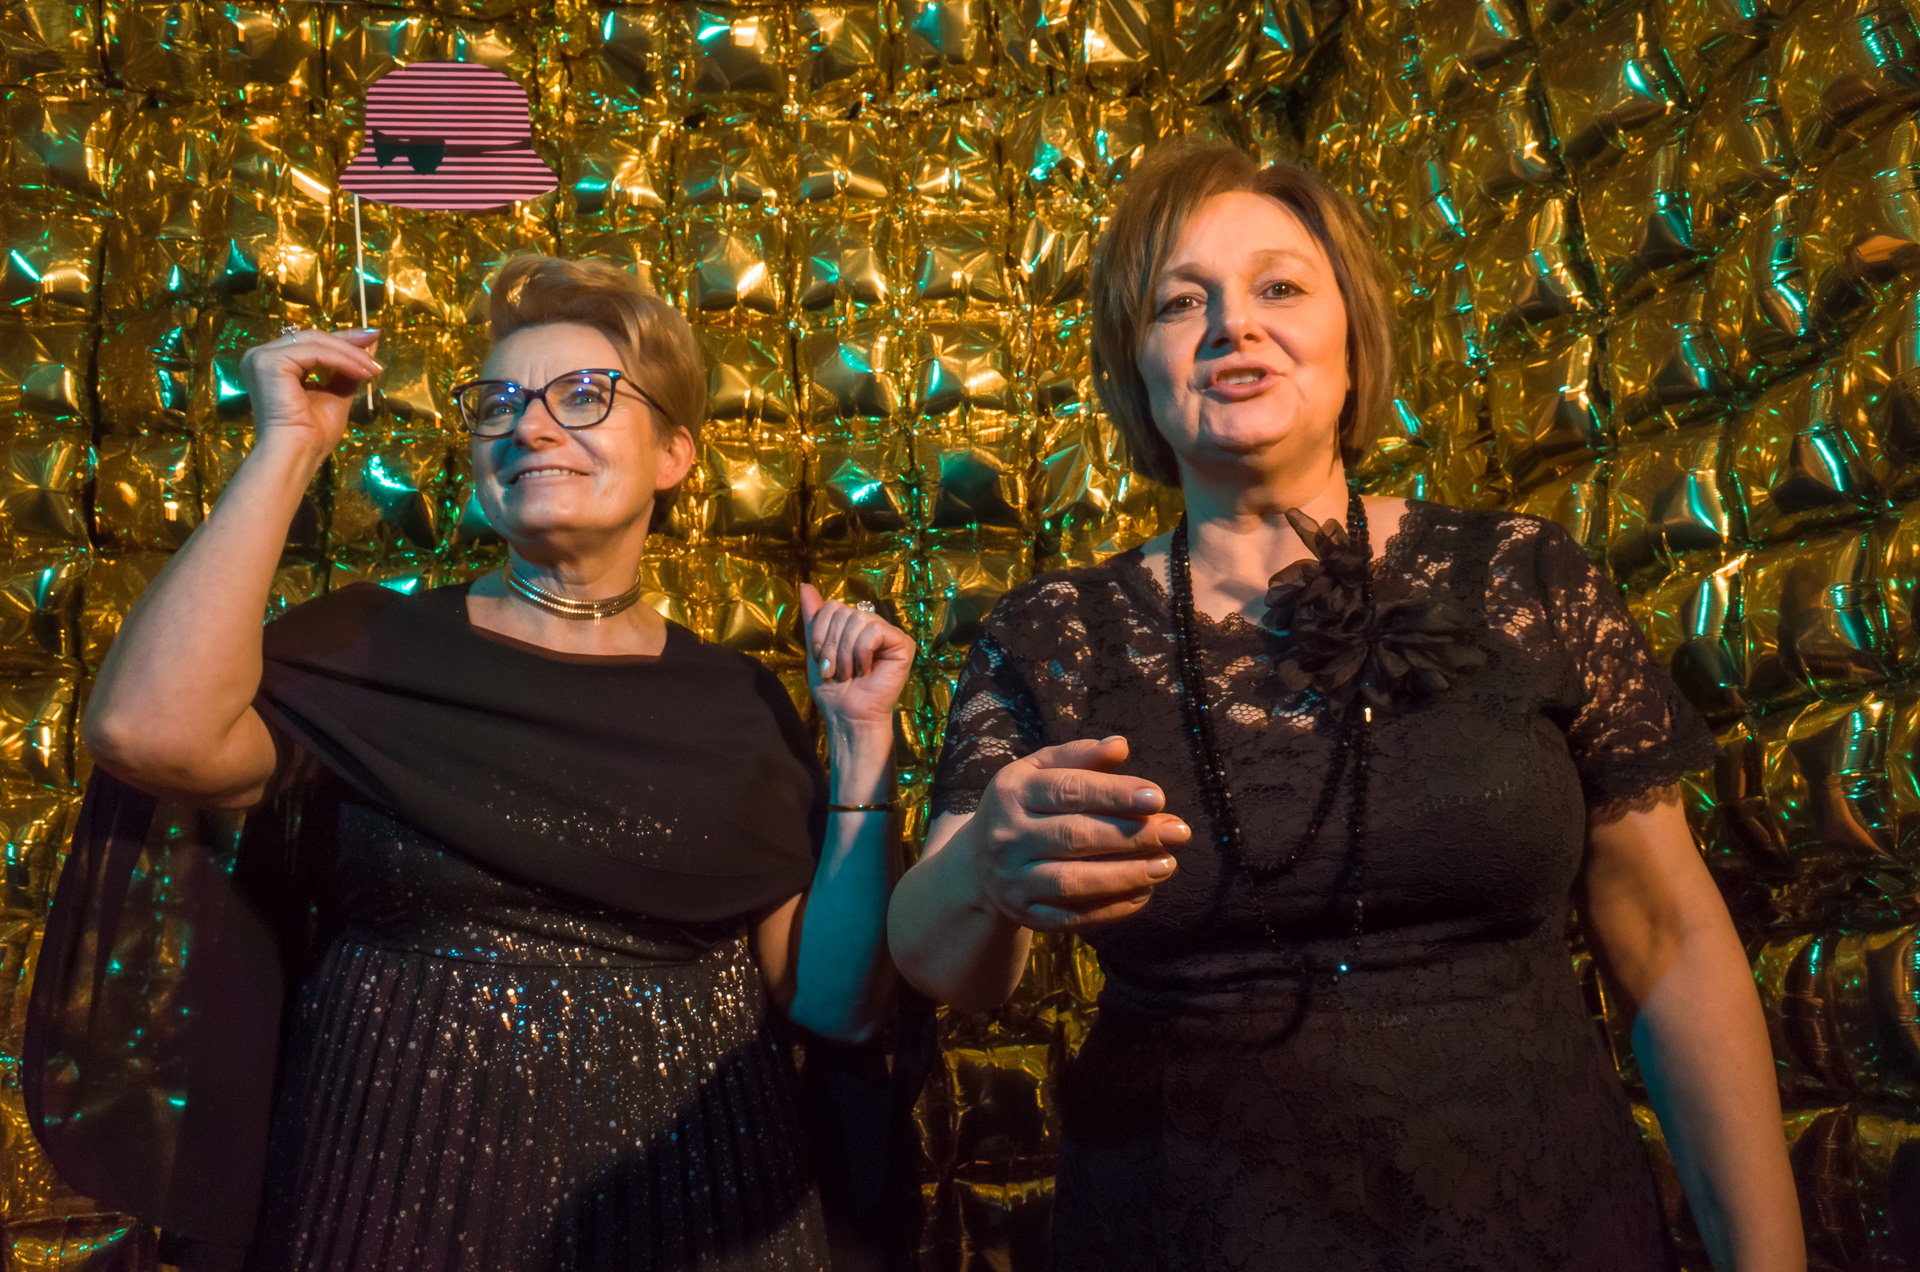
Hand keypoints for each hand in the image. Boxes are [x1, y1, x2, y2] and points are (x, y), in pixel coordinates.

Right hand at [237, 327, 382, 457]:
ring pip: (315, 342)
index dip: (343, 339)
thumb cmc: (313, 434)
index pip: (311, 343)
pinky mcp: (268, 362)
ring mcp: (261, 357)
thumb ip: (347, 368)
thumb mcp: (336, 394)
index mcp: (273, 364)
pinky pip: (314, 352)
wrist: (298, 454)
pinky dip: (342, 360)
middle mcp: (261, 356)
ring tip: (374, 368)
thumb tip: (369, 345)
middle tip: (377, 343)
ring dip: (350, 353)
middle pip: (313, 338)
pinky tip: (362, 372)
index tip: (373, 337)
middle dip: (349, 342)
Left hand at [800, 583, 915, 730]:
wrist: (847, 714)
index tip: (821, 660)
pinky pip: (874, 631)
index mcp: (851, 624)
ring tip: (849, 673)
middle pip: (843, 611)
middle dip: (832, 646)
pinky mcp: (903, 644)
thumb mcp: (816, 650)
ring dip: (846, 653)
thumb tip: (805, 585)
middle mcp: (871, 624)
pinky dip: (862, 652)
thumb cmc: (832, 688)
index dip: (821, 632)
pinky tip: (866, 669)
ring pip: (858, 620)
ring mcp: (888, 633)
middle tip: (835, 671)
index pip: (832, 606)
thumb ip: (813, 618)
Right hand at [969, 735, 1189, 929]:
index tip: (1157, 798)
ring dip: (1126, 875)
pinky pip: (1073, 917)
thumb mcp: (1039, 771)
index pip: (1068, 791)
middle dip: (1132, 834)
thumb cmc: (1025, 807)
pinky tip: (1145, 893)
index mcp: (1011, 792)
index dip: (1114, 794)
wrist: (978, 865)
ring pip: (1074, 881)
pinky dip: (1112, 908)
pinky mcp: (1027, 915)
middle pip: (1076, 836)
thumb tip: (1120, 746)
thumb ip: (1079, 757)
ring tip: (1168, 865)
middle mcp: (1007, 837)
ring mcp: (1014, 880)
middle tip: (1178, 832)